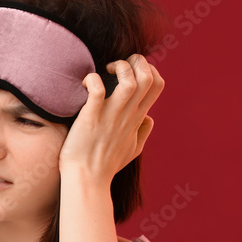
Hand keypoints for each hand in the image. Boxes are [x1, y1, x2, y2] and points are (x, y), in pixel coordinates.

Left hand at [58, 54, 162, 185]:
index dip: (149, 69)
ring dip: (119, 67)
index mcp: (138, 118)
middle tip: (117, 66)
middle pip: (147, 76)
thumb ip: (143, 132)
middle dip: (136, 61)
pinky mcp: (91, 118)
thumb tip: (149, 119)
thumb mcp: (133, 149)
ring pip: (129, 80)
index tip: (131, 70)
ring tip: (105, 70)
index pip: (157, 84)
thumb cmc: (106, 165)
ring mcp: (111, 115)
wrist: (86, 180)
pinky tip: (84, 83)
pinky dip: (92, 79)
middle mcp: (128, 114)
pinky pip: (97, 89)